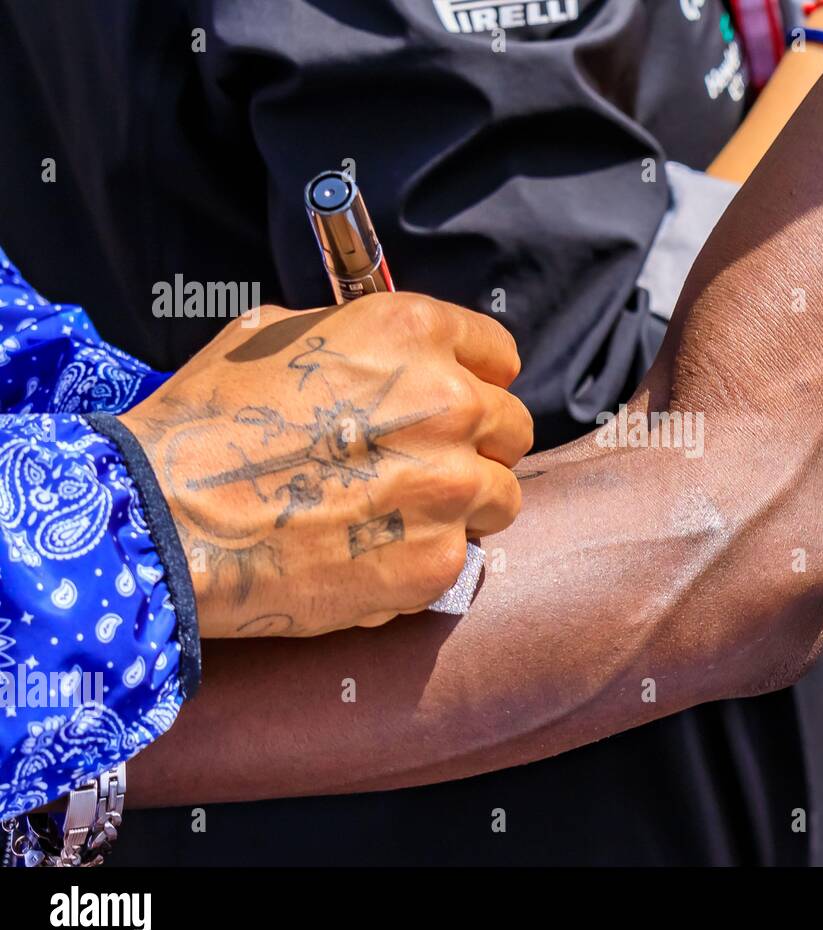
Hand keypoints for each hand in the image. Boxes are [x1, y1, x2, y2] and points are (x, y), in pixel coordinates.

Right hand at [119, 292, 532, 636]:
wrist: (166, 517)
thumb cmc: (210, 420)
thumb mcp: (278, 335)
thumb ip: (359, 340)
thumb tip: (393, 357)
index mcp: (414, 334)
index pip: (499, 356)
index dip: (477, 380)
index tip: (458, 403)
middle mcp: (449, 404)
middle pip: (511, 427)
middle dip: (476, 445)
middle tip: (425, 465)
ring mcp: (450, 486)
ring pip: (502, 495)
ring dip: (465, 505)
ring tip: (401, 514)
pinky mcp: (436, 559)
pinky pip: (462, 555)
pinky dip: (426, 557)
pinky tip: (372, 553)